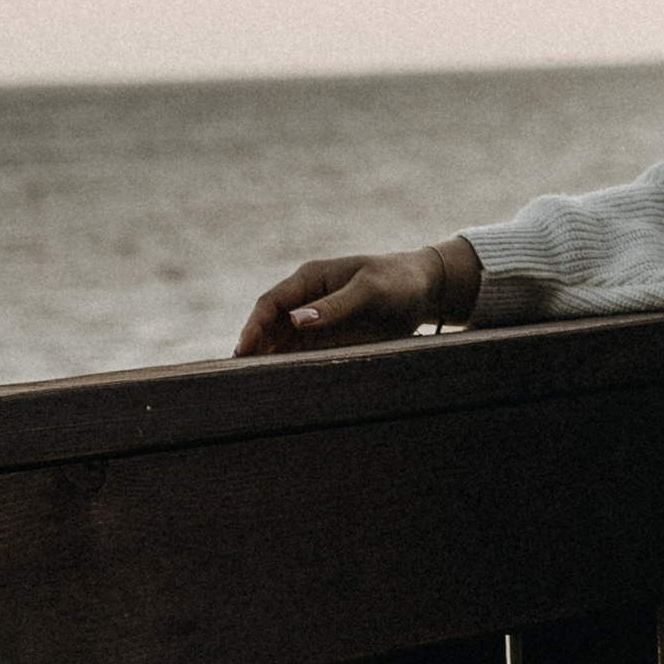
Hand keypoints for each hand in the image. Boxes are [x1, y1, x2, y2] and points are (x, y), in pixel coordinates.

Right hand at [236, 240, 476, 358]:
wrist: (424, 289)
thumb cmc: (397, 282)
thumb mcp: (370, 291)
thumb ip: (336, 305)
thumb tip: (295, 319)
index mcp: (311, 278)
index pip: (272, 302)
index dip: (254, 326)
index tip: (243, 350)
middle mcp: (307, 298)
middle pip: (270, 323)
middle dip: (253, 346)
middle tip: (239, 375)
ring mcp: (315, 318)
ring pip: (281, 340)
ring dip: (267, 358)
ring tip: (253, 384)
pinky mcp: (327, 336)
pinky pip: (300, 352)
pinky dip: (287, 364)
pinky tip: (279, 382)